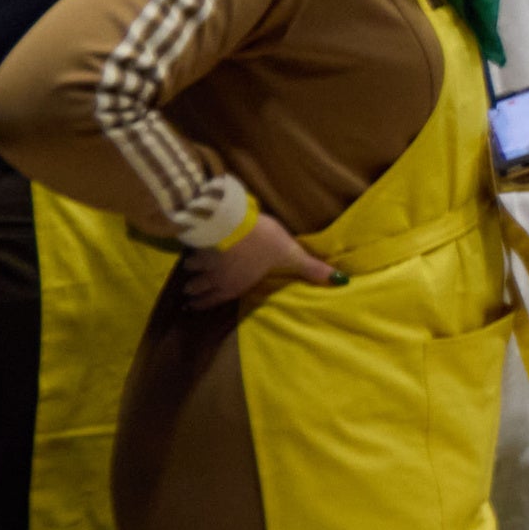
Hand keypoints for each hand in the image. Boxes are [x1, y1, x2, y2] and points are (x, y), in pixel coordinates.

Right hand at [188, 214, 335, 308]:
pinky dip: (190, 250)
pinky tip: (189, 246)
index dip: (204, 303)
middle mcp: (217, 277)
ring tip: (188, 271)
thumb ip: (312, 269)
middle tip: (188, 293)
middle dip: (195, 290)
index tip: (192, 307)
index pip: (215, 299)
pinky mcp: (199, 242)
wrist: (234, 223)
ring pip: (193, 269)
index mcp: (236, 285)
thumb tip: (340, 281)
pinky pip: (191, 249)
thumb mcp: (291, 255)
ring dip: (191, 272)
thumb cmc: (263, 243)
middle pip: (200, 287)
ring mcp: (205, 260)